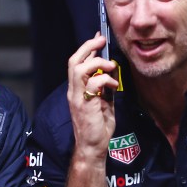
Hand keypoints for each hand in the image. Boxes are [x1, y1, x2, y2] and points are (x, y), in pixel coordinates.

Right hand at [67, 34, 118, 160]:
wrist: (92, 148)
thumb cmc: (97, 127)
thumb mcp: (103, 103)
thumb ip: (103, 88)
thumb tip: (110, 73)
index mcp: (76, 89)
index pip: (76, 63)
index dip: (87, 49)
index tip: (98, 39)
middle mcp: (73, 91)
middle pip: (73, 61)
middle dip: (88, 48)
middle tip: (101, 42)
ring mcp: (77, 98)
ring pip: (78, 69)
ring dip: (96, 63)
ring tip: (110, 66)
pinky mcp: (84, 105)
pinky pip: (92, 84)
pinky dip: (105, 80)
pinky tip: (113, 85)